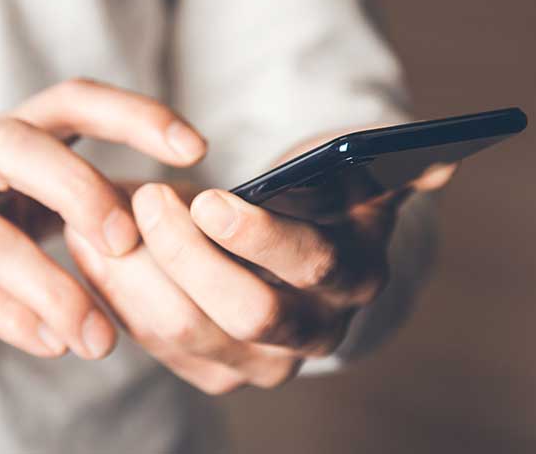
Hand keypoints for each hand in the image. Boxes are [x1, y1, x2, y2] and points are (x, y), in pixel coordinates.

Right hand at [0, 79, 206, 359]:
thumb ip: (63, 201)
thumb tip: (159, 225)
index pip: (66, 101)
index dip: (133, 114)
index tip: (195, 147)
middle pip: (17, 144)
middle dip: (83, 189)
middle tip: (130, 246)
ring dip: (53, 287)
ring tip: (100, 339)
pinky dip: (6, 316)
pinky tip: (50, 343)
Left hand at [66, 157, 453, 392]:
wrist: (296, 256)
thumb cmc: (319, 199)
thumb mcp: (355, 177)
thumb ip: (393, 164)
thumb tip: (443, 163)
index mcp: (355, 277)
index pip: (309, 267)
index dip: (257, 236)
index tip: (207, 197)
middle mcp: (314, 331)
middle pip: (244, 312)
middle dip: (185, 254)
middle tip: (146, 199)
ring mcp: (260, 362)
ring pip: (185, 331)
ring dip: (133, 273)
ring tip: (96, 218)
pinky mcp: (213, 373)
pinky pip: (153, 342)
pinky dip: (116, 294)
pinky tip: (93, 248)